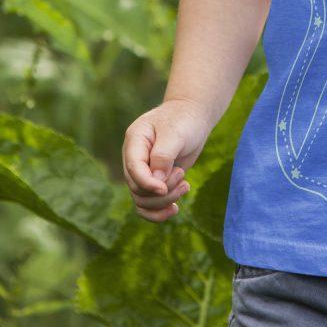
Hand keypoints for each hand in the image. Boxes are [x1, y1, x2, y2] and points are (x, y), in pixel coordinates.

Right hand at [122, 97, 213, 221]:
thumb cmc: (184, 120)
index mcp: (134, 141)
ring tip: (186, 186)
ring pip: (142, 200)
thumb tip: (156, 183)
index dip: (147, 183)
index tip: (164, 188)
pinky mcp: (154, 180)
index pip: (133, 169)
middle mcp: (134, 158)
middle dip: (161, 191)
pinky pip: (148, 204)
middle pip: (137, 189)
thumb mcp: (175, 134)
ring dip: (164, 201)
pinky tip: (175, 209)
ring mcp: (143, 170)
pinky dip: (159, 211)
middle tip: (183, 175)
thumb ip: (164, 157)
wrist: (193, 116)